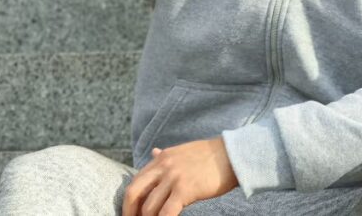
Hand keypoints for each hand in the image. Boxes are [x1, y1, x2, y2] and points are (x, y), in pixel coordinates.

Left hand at [122, 136, 238, 215]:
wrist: (231, 155)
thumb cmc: (209, 156)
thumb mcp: (181, 151)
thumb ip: (165, 157)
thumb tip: (153, 152)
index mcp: (160, 158)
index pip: (135, 181)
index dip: (129, 200)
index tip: (130, 213)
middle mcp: (162, 167)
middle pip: (134, 192)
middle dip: (129, 211)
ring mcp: (173, 178)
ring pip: (149, 206)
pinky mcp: (185, 190)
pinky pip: (166, 212)